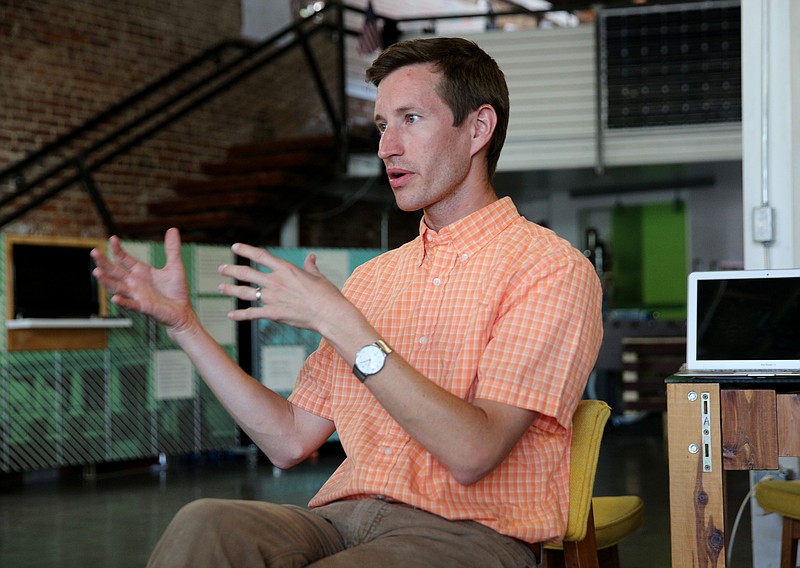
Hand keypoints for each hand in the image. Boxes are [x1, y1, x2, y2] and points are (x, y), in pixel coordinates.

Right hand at [91, 228, 196, 333]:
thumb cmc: (177, 290)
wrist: (182, 310)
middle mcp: (135, 282)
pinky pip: (130, 304)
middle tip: (94, 252)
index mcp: (141, 271)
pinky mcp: (143, 307)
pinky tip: (115, 298)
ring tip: (96, 272)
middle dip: (104, 263)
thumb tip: (172, 229)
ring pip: (117, 287)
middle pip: (115, 271)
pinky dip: (123, 301)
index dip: (118, 249)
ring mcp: (137, 295)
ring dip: (106, 280)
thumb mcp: (175, 266)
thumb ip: (172, 249)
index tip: (113, 238)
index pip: (124, 259)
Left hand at [218, 243, 357, 334]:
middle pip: (247, 273)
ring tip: (221, 287)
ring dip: (231, 289)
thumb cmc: (327, 294)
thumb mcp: (318, 276)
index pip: (260, 256)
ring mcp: (273, 298)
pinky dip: (240, 315)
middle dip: (231, 270)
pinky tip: (231, 315)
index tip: (235, 247)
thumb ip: (310, 266)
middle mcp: (276, 281)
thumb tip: (310, 257)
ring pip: (245, 292)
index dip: (245, 250)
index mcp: (286, 269)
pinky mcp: (273, 313)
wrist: (329, 314)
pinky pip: (252, 314)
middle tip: (221, 269)